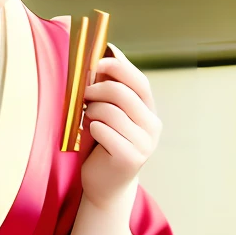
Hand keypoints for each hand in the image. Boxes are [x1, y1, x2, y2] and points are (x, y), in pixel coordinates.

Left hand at [80, 43, 160, 210]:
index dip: (118, 67)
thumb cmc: (102, 144)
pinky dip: (91, 130)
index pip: (139, 80)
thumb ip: (110, 88)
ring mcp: (145, 143)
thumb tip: (107, 51)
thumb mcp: (106, 112)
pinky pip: (103, 131)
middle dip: (97, 89)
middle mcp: (152, 125)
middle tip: (83, 96)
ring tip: (87, 120)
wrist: (104, 184)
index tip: (96, 62)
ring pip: (110, 112)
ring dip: (91, 112)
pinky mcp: (131, 158)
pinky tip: (91, 136)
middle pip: (123, 93)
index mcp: (148, 110)